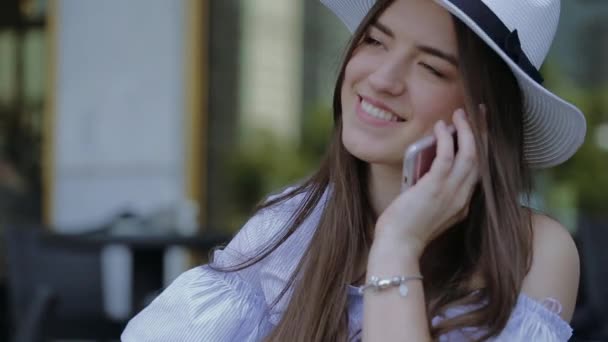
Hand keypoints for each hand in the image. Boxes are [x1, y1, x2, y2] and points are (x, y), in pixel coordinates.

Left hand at [373, 108, 479, 257]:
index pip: (477, 170)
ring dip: (466, 130)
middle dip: (481, 132)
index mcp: (462, 204)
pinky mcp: (435, 187)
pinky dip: (446, 138)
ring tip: (460, 113)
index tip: (477, 129)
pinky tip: (442, 126)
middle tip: (479, 112)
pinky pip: (447, 156)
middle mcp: (463, 197)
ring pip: (470, 154)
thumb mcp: (427, 208)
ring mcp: (451, 192)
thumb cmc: (405, 228)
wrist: (398, 245)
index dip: (479, 147)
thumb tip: (428, 165)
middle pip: (480, 158)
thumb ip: (433, 189)